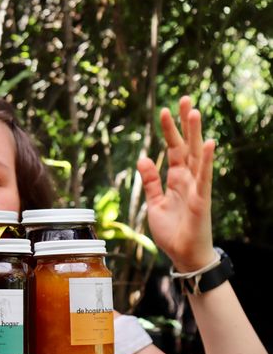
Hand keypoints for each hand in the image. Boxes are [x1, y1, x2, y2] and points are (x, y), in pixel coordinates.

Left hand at [137, 96, 215, 271]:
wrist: (183, 255)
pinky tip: (209, 143)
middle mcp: (188, 179)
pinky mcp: (201, 199)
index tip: (165, 110)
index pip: (173, 149)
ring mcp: (196, 187)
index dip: (169, 130)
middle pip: (186, 145)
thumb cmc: (172, 231)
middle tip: (184, 99)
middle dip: (184, 123)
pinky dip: (205, 160)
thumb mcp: (155, 203)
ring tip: (193, 112)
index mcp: (176, 179)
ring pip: (195, 155)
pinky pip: (204, 177)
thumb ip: (151, 181)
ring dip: (195, 134)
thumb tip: (143, 158)